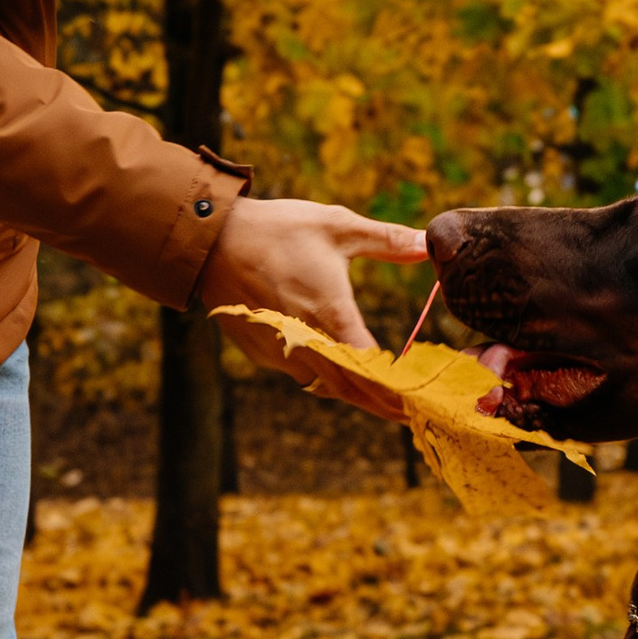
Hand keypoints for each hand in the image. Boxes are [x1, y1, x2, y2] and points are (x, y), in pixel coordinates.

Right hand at [198, 195, 429, 384]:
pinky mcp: (260, 351)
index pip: (370, 368)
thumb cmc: (276, 229)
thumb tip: (427, 244)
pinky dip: (321, 374)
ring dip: (351, 390)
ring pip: (323, 383)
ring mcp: (280, 350)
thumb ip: (385, 240)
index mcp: (330, 313)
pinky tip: (335, 367)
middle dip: (380, 403)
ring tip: (377, 395)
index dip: (396, 388)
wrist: (210, 240)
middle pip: (350, 389)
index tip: (419, 399)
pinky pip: (298, 371)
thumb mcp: (336, 226)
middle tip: (407, 412)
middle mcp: (305, 341)